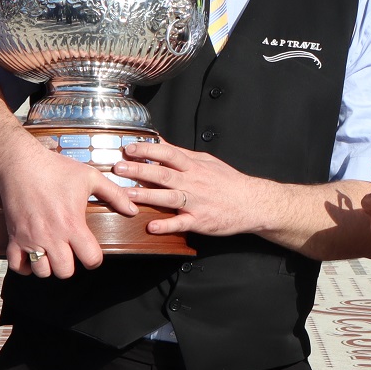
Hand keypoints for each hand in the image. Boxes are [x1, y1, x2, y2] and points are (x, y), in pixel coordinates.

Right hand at [0, 139, 140, 278]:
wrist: (20, 164)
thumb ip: (114, 194)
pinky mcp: (14, 237)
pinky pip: (16, 266)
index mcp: (72, 224)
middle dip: (71, 266)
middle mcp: (52, 235)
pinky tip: (33, 257)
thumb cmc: (56, 169)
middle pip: (65, 271)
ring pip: (42, 272)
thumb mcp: (90, 177)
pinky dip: (25, 267)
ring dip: (49, 267)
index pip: (90, 259)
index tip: (91, 252)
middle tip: (71, 253)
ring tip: (52, 254)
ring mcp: (31, 238)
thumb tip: (133, 210)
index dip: (94, 260)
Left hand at [112, 141, 266, 238]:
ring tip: (126, 195)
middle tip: (119, 168)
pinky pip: (181, 223)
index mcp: (194, 166)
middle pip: (163, 174)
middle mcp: (193, 182)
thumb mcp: (206, 161)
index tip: (129, 148)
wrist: (251, 202)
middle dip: (139, 171)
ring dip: (146, 196)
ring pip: (168, 197)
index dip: (148, 150)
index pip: (168, 154)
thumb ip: (181, 154)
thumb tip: (158, 143)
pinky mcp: (199, 221)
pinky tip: (152, 227)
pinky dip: (166, 225)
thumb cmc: (228, 182)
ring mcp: (196, 202)